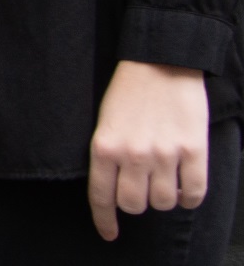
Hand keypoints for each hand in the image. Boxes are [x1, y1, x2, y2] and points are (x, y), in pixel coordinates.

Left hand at [90, 60, 210, 241]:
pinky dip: (190, 198)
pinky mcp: (194, 151)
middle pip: (134, 204)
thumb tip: (116, 190)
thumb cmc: (129, 91)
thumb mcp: (105, 122)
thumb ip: (109, 155)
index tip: (109, 233)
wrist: (161, 61)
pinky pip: (194, 194)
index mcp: (104, 146)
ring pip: (163, 203)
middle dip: (137, 203)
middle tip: (142, 188)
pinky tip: (185, 187)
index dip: (105, 220)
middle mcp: (133, 154)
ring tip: (164, 182)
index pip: (101, 196)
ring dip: (163, 199)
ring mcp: (165, 154)